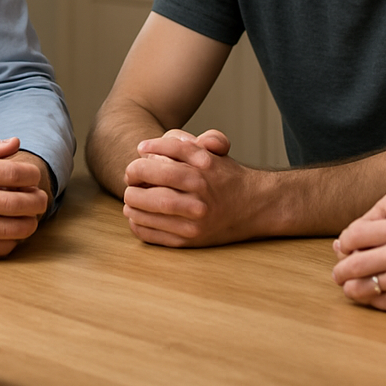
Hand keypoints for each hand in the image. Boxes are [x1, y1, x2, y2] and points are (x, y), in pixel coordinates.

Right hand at [0, 137, 48, 259]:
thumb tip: (15, 143)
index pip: (12, 173)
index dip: (32, 176)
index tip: (34, 179)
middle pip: (15, 203)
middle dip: (37, 203)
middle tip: (41, 201)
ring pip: (8, 230)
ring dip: (28, 225)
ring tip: (31, 219)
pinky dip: (10, 242)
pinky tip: (11, 233)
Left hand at [122, 129, 263, 246]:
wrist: (255, 205)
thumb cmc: (227, 176)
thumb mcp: (210, 152)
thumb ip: (180, 143)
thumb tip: (144, 148)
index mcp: (203, 171)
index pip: (162, 164)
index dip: (141, 162)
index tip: (136, 161)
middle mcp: (200, 197)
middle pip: (154, 192)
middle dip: (134, 184)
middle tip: (130, 180)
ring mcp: (195, 222)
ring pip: (150, 214)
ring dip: (133, 204)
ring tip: (131, 198)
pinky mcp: (190, 241)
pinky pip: (154, 235)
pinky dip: (139, 225)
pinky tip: (137, 216)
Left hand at [331, 193, 385, 312]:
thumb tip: (350, 234)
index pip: (354, 235)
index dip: (345, 242)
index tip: (347, 246)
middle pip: (352, 264)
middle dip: (340, 269)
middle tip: (339, 271)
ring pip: (361, 287)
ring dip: (350, 286)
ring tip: (349, 284)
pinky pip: (378, 303)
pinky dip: (368, 299)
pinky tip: (370, 293)